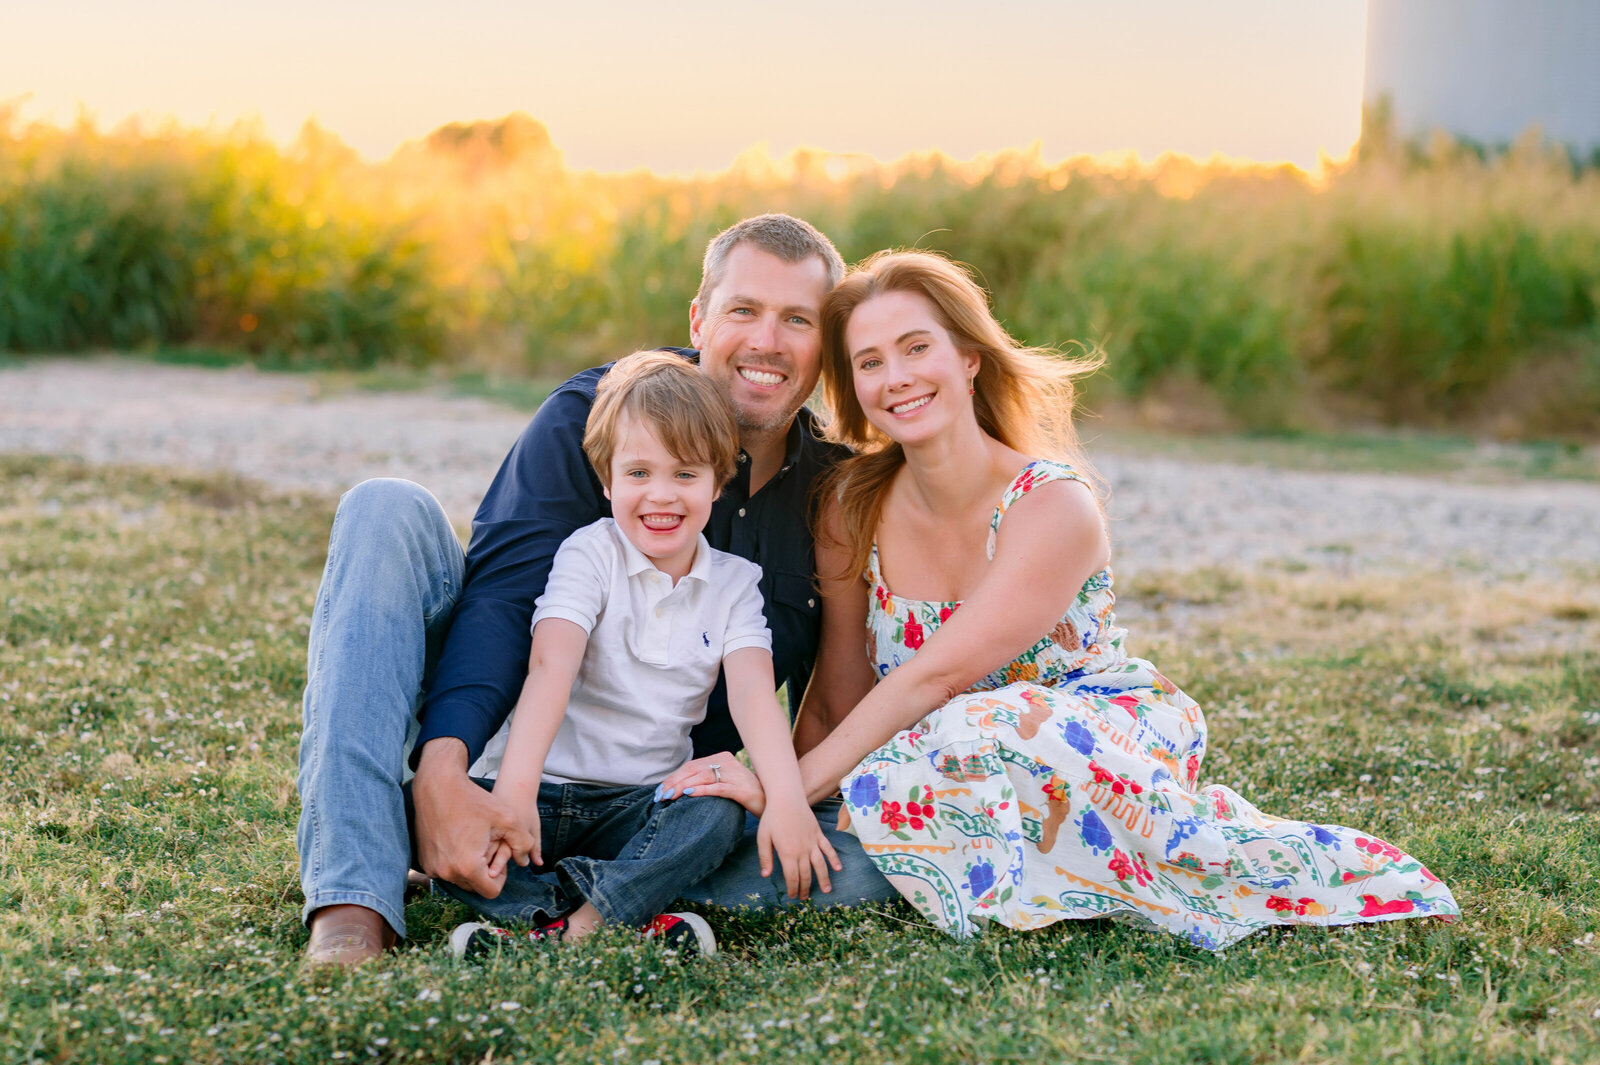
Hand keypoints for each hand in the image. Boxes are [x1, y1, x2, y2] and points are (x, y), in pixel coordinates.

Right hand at [412, 739, 535, 898]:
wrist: (437, 786)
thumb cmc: (473, 800)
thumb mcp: (507, 819)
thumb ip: (524, 843)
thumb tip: (525, 862)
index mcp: (468, 867)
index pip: (491, 891)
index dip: (501, 876)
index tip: (499, 857)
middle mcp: (447, 873)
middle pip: (475, 886)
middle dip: (485, 872)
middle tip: (487, 848)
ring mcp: (432, 868)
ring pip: (459, 879)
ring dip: (469, 867)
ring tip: (474, 842)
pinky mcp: (424, 861)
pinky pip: (445, 870)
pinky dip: (454, 862)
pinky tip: (460, 841)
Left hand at [655, 752, 765, 815]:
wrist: (772, 802)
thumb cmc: (744, 794)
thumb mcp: (724, 782)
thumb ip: (706, 780)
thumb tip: (681, 787)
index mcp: (722, 758)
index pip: (692, 765)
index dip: (674, 777)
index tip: (660, 790)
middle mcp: (728, 762)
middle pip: (694, 770)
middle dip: (674, 782)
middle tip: (661, 795)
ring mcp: (736, 775)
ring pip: (703, 777)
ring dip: (683, 786)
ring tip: (670, 797)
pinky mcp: (742, 789)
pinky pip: (718, 787)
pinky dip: (702, 790)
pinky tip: (689, 794)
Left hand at [757, 799, 841, 900]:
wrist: (786, 797)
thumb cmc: (772, 817)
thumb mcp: (763, 838)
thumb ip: (765, 857)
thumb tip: (766, 876)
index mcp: (787, 853)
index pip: (792, 877)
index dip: (793, 889)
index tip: (793, 896)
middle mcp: (802, 850)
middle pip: (807, 875)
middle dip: (806, 888)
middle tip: (805, 897)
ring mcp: (812, 842)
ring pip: (820, 865)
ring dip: (824, 879)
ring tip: (826, 891)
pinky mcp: (818, 834)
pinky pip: (828, 849)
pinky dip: (834, 859)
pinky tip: (838, 869)